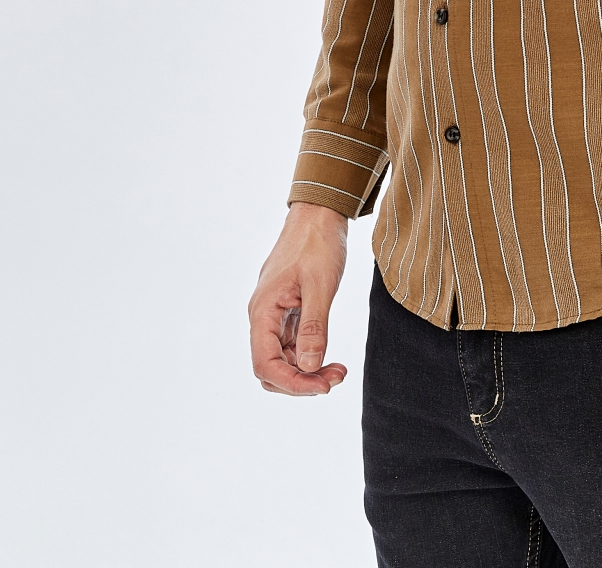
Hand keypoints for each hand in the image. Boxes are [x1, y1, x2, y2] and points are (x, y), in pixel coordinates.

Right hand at [248, 201, 349, 395]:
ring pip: (282, 360)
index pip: (265, 365)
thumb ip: (314, 327)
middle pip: (271, 369)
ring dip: (307, 371)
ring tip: (338, 369)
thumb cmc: (318, 243)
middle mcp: (263, 317)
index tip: (323, 387)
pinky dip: (309, 356)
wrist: (319, 214)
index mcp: (263, 311)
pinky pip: (292, 346)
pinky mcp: (288, 312)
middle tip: (335, 377)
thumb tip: (309, 367)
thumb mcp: (320, 285)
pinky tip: (330, 356)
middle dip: (301, 381)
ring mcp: (275, 316)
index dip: (292, 383)